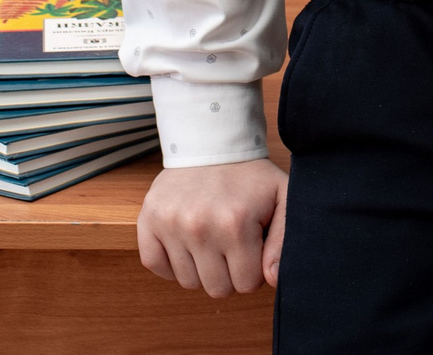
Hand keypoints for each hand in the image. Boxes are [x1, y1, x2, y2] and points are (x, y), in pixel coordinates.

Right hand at [137, 157, 288, 297]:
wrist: (210, 143)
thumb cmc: (249, 177)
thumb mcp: (282, 198)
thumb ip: (284, 241)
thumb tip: (272, 278)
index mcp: (235, 223)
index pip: (247, 283)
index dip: (252, 267)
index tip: (251, 244)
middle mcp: (199, 225)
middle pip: (217, 288)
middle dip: (228, 272)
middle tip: (230, 243)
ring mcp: (169, 223)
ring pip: (188, 282)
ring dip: (201, 267)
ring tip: (209, 237)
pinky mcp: (148, 220)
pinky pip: (155, 265)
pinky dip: (170, 262)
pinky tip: (185, 244)